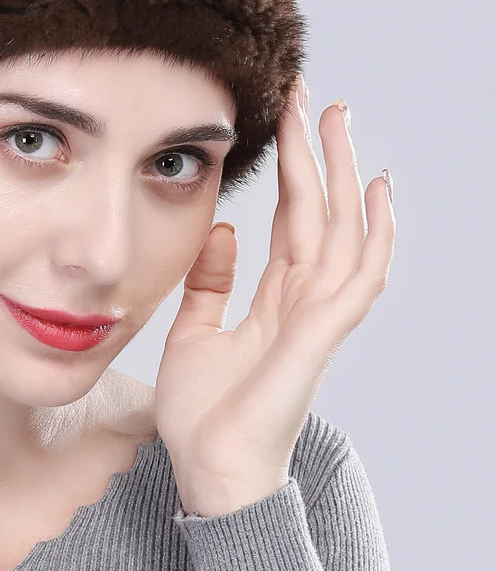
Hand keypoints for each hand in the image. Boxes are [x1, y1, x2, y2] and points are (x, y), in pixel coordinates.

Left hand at [153, 74, 395, 515]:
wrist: (205, 473)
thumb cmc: (203, 413)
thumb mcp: (194, 330)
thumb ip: (210, 282)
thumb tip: (221, 230)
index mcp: (275, 300)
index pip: (293, 220)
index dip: (294, 169)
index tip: (288, 116)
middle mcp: (304, 303)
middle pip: (323, 214)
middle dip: (322, 155)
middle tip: (319, 97)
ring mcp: (316, 320)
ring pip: (344, 233)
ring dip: (344, 175)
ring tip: (339, 120)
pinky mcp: (315, 340)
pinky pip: (355, 280)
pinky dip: (373, 236)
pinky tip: (377, 194)